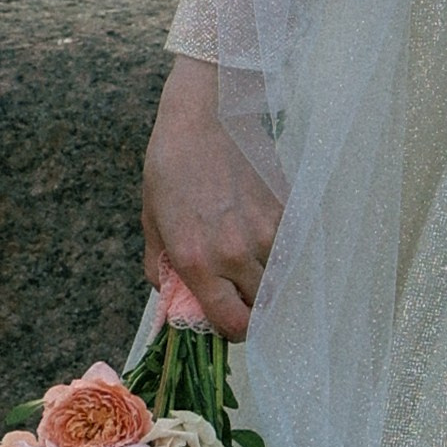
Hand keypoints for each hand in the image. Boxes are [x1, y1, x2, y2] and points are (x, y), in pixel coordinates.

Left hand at [142, 55, 284, 341]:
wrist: (207, 113)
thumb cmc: (171, 164)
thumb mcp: (152, 220)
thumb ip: (162, 267)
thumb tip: (175, 298)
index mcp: (198, 260)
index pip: (232, 323)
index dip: (232, 333)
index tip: (228, 322)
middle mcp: (236, 252)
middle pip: (262, 309)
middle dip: (252, 309)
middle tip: (240, 293)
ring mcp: (268, 230)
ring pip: (282, 280)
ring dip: (269, 281)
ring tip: (253, 263)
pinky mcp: (288, 208)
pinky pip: (293, 249)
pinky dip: (284, 253)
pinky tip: (267, 237)